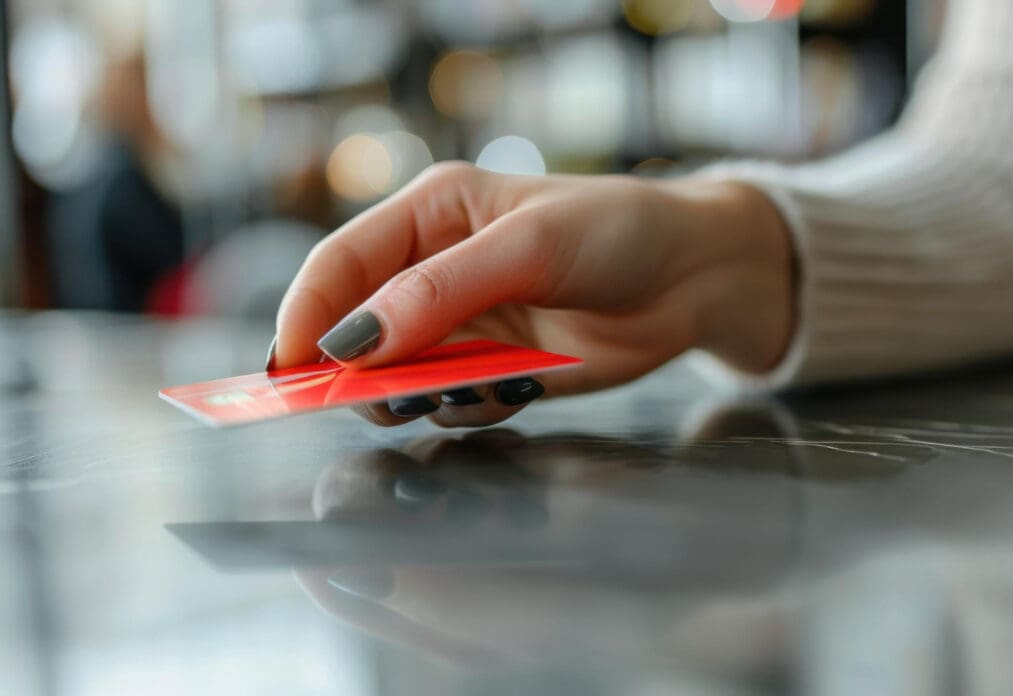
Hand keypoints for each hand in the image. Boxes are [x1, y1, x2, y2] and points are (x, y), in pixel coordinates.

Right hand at [273, 162, 793, 426]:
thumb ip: (440, 292)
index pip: (340, 264)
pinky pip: (452, 402)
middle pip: (360, 328)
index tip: (292, 371)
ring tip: (464, 387)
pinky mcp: (495, 369)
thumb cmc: (618, 232)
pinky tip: (513, 389)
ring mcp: (465, 325)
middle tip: (381, 396)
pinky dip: (467, 408)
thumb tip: (356, 339)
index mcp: (431, 214)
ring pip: (401, 375)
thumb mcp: (529, 247)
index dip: (307, 315)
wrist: (695, 277)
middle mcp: (436, 270)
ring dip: (417, 394)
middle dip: (359, 368)